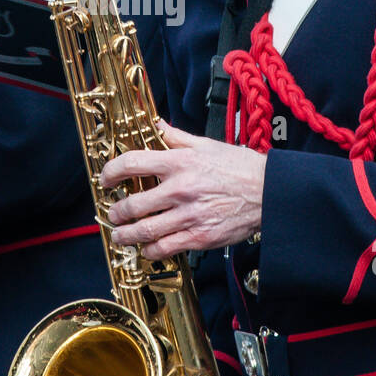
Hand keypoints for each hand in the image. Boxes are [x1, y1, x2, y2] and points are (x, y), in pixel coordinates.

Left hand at [100, 121, 265, 259]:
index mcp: (179, 163)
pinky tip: (147, 248)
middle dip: (116, 211)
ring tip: (120, 235)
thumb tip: (155, 124)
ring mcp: (189, 216)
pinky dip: (150, 250)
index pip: (132, 163)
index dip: (111, 172)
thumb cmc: (239, 167)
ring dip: (125, 235)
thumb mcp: (206, 144)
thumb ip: (175, 137)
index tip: (106, 179)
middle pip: (133, 204)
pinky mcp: (199, 237)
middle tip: (113, 212)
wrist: (269, 192)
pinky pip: (164, 248)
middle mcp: (180, 189)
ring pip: (144, 230)